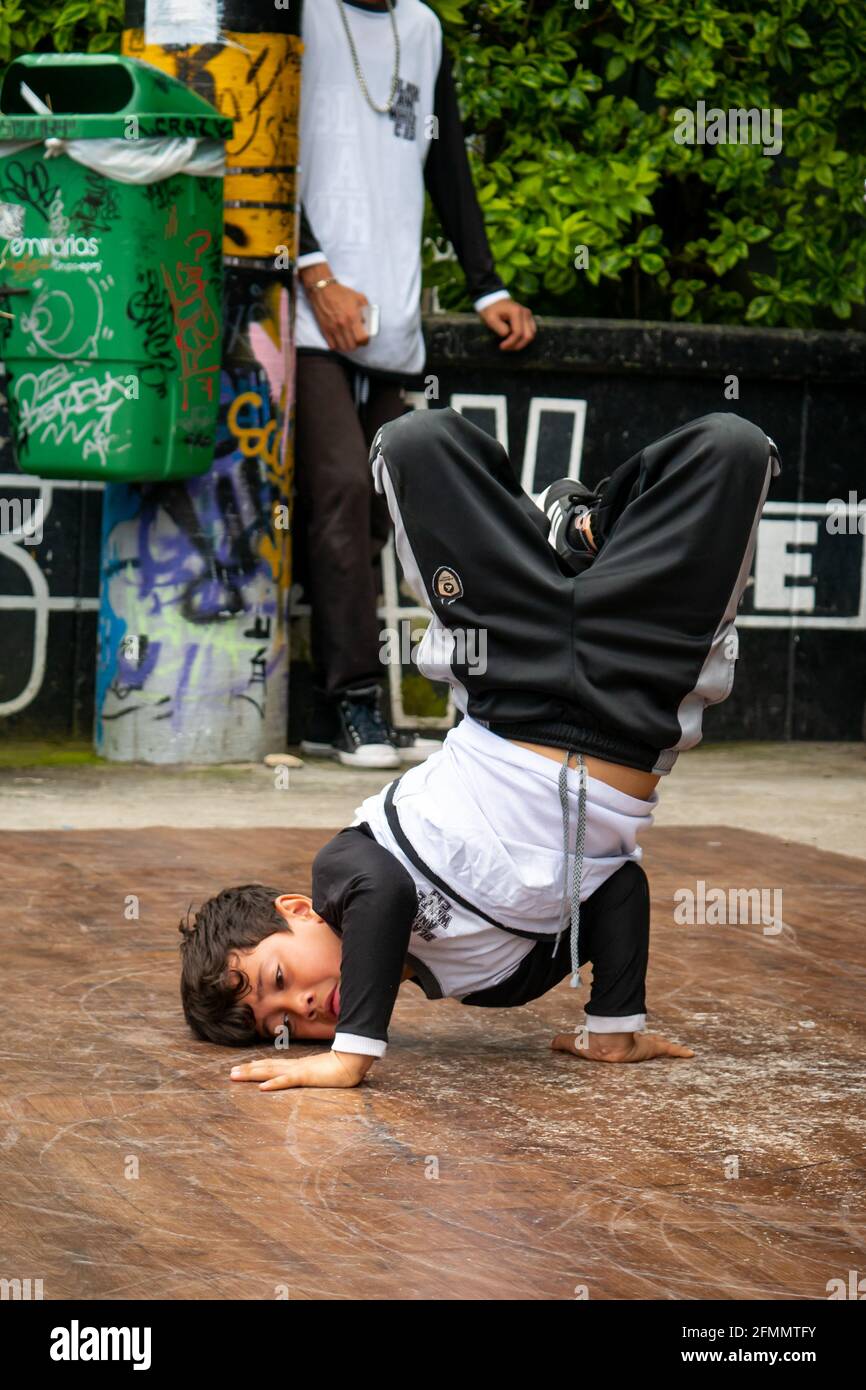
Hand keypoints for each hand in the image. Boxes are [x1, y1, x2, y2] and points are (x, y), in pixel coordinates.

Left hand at [230, 1049, 373, 1090]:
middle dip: (248, 1070)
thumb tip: (311, 1074)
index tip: (243, 1068)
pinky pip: (287, 1080)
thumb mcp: (323, 1072)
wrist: (354, 1062)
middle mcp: (294, 1066)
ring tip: (236, 1076)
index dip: (257, 1066)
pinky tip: (262, 1087)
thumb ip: (315, 1073)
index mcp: (298, 1066)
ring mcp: (299, 1070)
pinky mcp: (306, 1076)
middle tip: (231, 1073)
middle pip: (266, 1067)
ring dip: (252, 1074)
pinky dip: (274, 1083)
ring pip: (270, 1072)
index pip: (273, 1066)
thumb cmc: (342, 1067)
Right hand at [303, 271, 369, 352]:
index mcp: (353, 316)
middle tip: (357, 340)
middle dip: (356, 345)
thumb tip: (368, 323)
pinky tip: (339, 340)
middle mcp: (343, 324)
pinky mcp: (325, 330)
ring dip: (347, 347)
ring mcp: (333, 328)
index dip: (365, 341)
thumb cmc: (342, 293)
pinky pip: (332, 346)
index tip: (365, 339)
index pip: (361, 338)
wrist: (322, 290)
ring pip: (343, 348)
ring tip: (349, 341)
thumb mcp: (359, 297)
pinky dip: (337, 346)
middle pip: (352, 346)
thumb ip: (367, 310)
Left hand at [477, 297, 535, 350]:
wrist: (494, 301)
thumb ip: (499, 327)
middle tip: (506, 348)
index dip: (510, 343)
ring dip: (521, 343)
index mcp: (516, 312)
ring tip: (510, 345)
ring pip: (531, 335)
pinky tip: (514, 340)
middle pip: (528, 336)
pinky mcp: (529, 318)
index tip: (501, 347)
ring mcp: (529, 315)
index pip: (518, 333)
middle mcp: (525, 313)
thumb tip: (507, 335)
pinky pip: (531, 332)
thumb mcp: (490, 318)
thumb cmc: (491, 310)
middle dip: (517, 345)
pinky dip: (524, 339)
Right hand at [550, 1030, 694, 1063]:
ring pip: (661, 1047)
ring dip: (672, 1051)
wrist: (606, 1044)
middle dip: (656, 1047)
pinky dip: (681, 1051)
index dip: (632, 1044)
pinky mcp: (653, 1048)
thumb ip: (562, 1043)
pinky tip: (692, 1054)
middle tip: (664, 1050)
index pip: (627, 1042)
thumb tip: (547, 1043)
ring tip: (685, 1054)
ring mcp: (645, 1046)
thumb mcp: (575, 1045)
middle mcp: (634, 1044)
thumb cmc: (593, 1045)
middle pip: (648, 1045)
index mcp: (619, 1044)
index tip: (636, 1048)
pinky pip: (670, 1049)